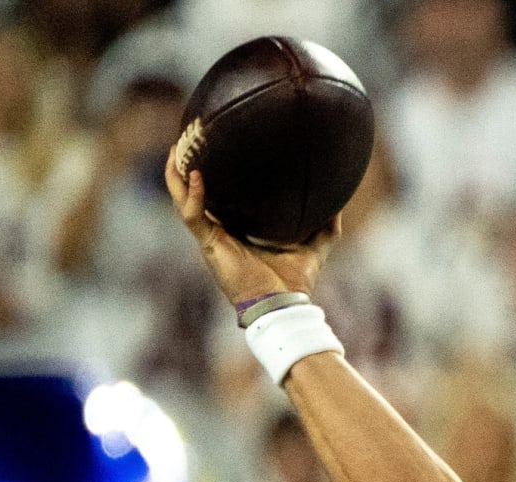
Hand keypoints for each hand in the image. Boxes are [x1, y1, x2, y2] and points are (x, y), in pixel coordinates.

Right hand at [165, 146, 339, 306]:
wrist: (283, 306)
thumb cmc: (293, 284)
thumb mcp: (314, 248)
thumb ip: (325, 227)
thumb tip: (339, 205)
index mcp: (236, 231)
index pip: (217, 199)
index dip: (210, 176)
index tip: (213, 148)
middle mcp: (219, 233)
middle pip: (191, 195)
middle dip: (183, 169)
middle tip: (186, 140)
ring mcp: (211, 239)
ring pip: (182, 202)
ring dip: (176, 176)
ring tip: (176, 149)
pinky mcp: (209, 246)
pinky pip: (192, 216)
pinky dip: (191, 196)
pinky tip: (195, 175)